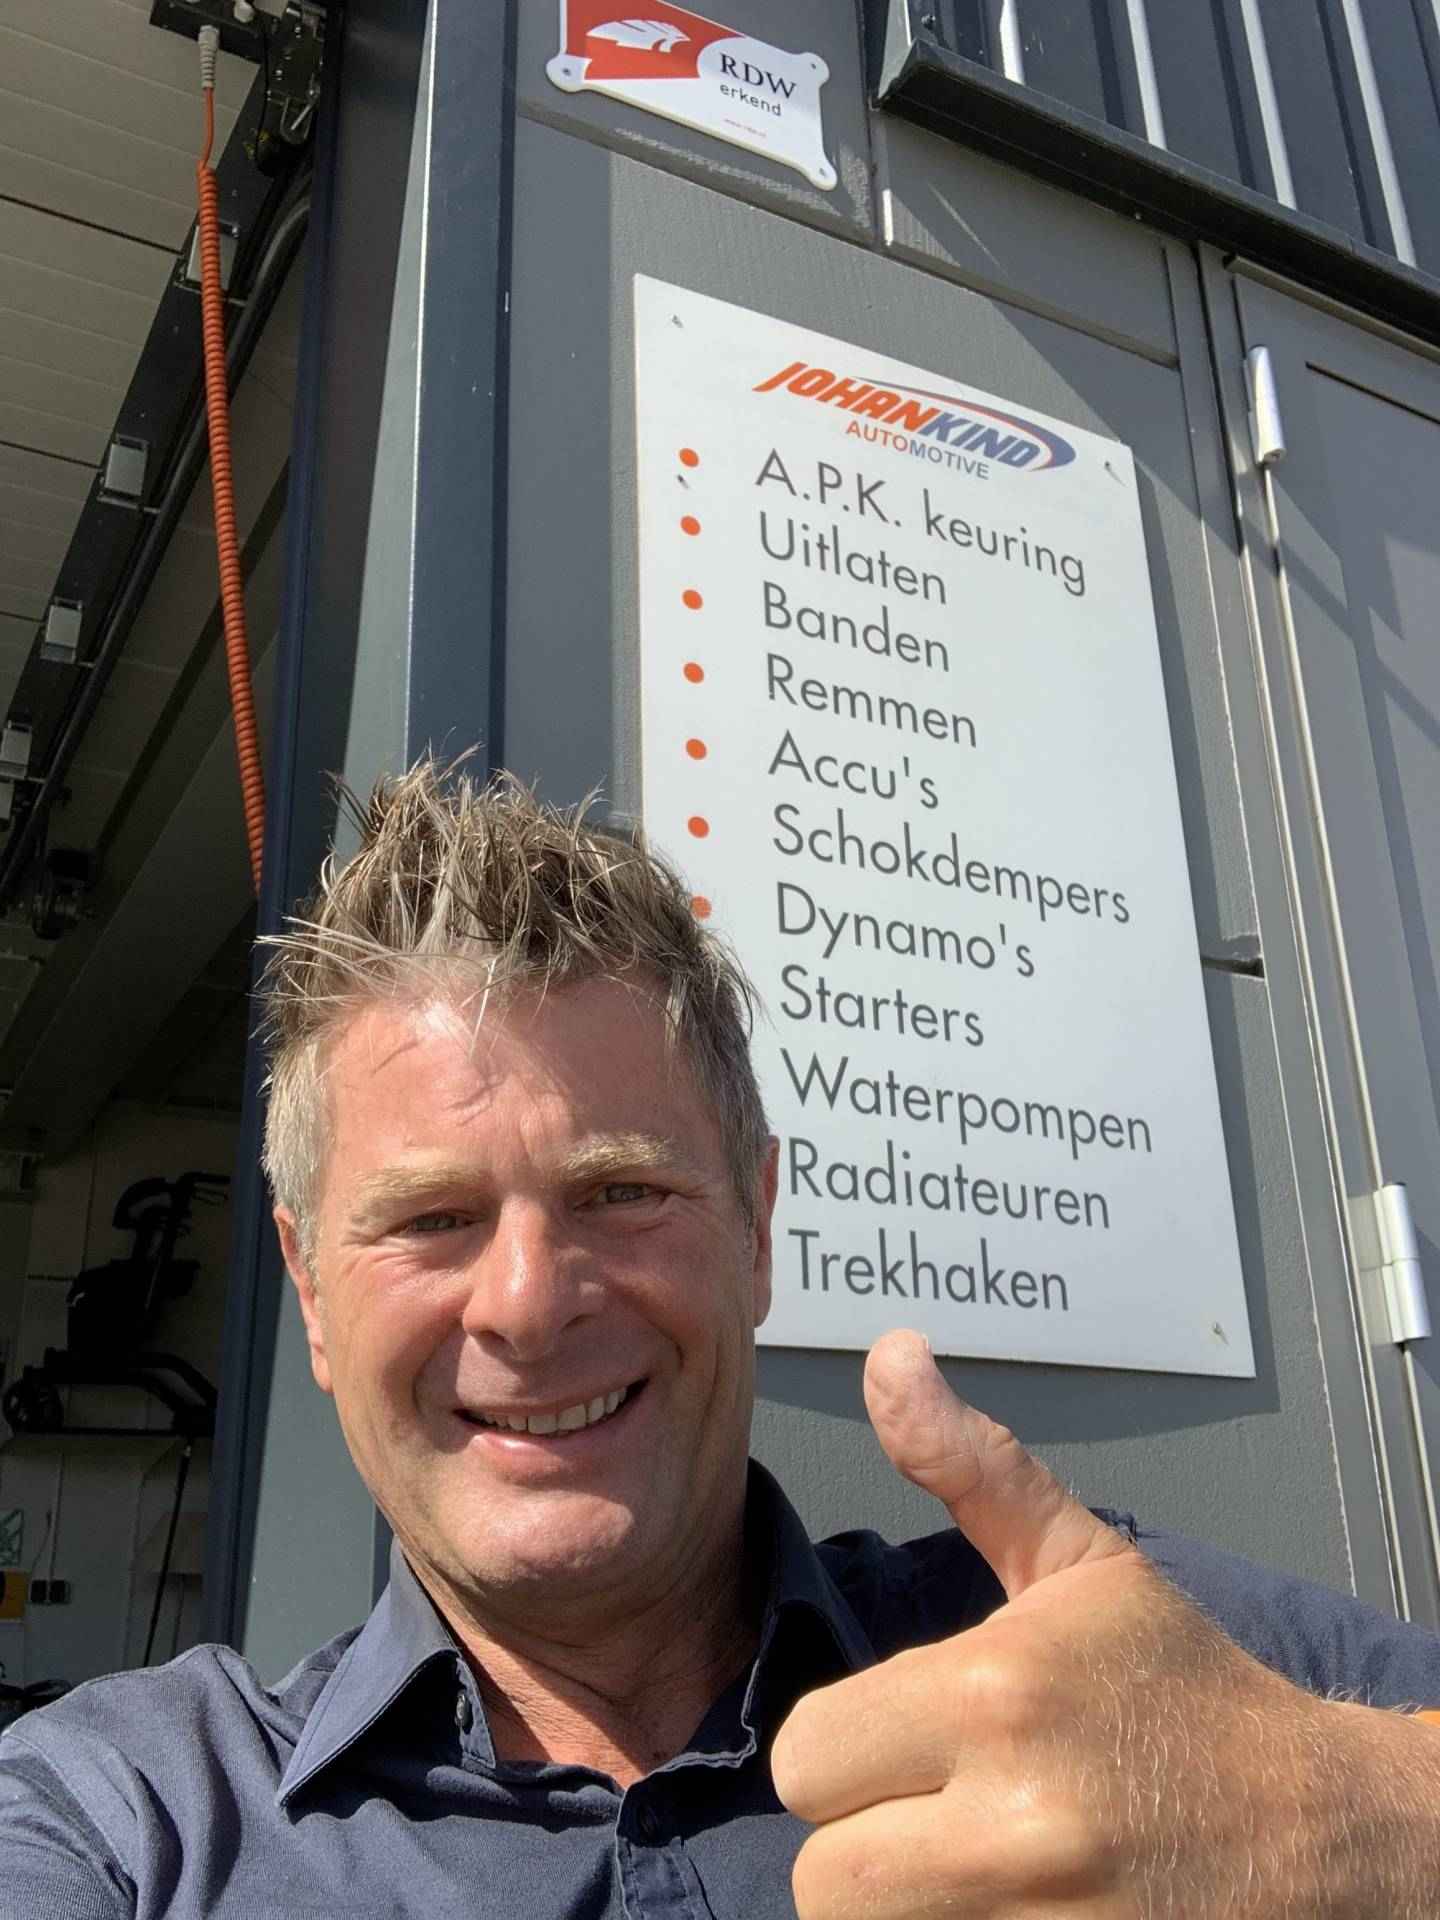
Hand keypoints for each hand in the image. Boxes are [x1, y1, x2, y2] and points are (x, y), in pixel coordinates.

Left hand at [770, 1329, 1439, 1916]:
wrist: (1331, 1841)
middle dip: (867, 1843)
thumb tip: (891, 1354)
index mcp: (997, 1698)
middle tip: (938, 1815)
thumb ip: (970, 1464)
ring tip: (970, 1868)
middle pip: (824, 1876)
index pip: (805, 1755)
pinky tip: (1009, 1914)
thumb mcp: (1083, 1566)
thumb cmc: (1188, 1693)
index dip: (846, 1750)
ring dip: (903, 1908)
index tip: (909, 1742)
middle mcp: (1014, 1830)